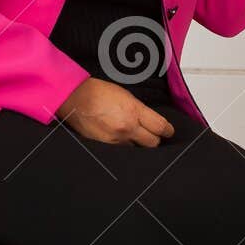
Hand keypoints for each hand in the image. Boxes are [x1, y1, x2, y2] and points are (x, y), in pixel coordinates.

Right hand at [56, 76, 174, 145]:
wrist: (75, 98)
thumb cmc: (98, 92)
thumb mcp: (126, 96)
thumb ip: (140, 110)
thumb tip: (150, 121)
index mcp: (134, 111)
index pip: (161, 127)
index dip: (168, 131)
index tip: (169, 132)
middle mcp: (127, 127)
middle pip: (153, 143)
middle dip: (155, 139)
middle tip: (153, 136)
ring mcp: (116, 139)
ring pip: (137, 150)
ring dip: (137, 145)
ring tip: (133, 138)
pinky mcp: (105, 147)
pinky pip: (121, 152)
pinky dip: (123, 147)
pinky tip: (120, 140)